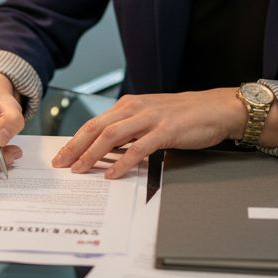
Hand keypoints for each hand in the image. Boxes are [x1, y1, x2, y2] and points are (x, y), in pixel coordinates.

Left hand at [51, 89, 244, 178]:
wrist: (216, 108)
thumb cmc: (185, 115)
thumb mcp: (150, 117)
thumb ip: (130, 130)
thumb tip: (106, 150)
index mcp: (130, 104)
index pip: (95, 123)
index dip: (75, 140)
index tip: (62, 155)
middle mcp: (135, 108)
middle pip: (96, 127)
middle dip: (75, 147)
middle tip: (61, 164)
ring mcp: (150, 118)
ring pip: (112, 135)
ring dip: (92, 154)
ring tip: (80, 169)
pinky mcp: (166, 131)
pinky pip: (138, 148)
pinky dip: (123, 162)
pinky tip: (112, 173)